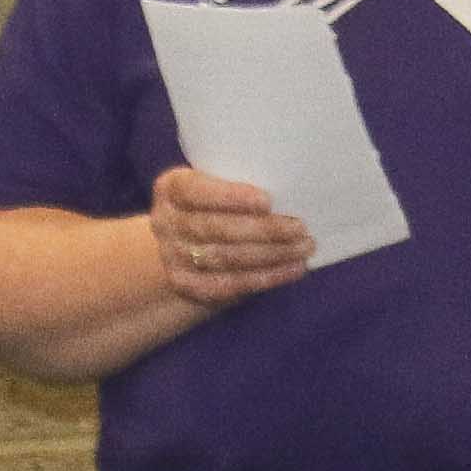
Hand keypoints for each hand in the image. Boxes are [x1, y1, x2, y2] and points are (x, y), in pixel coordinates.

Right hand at [147, 167, 311, 308]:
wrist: (183, 245)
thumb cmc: (213, 205)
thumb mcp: (213, 185)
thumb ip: (236, 186)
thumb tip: (290, 193)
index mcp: (171, 188)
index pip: (197, 191)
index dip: (231, 197)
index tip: (267, 201)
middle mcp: (166, 223)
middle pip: (217, 228)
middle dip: (263, 230)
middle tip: (300, 228)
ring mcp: (174, 258)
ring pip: (228, 258)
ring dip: (272, 255)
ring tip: (303, 248)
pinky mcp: (189, 286)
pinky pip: (231, 284)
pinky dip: (265, 278)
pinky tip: (291, 270)